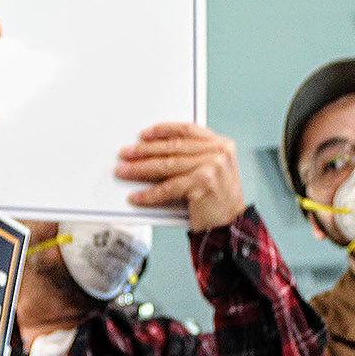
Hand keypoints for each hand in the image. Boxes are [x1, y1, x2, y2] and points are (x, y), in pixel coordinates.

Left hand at [115, 122, 245, 230]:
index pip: (187, 130)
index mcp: (221, 145)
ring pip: (167, 165)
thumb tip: (154, 152)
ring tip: (123, 171)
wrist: (230, 225)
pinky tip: (137, 196)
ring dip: (140, 169)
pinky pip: (168, 188)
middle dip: (144, 150)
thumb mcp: (210, 171)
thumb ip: (192, 157)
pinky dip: (149, 194)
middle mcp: (218, 153)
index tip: (144, 135)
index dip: (163, 130)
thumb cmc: (218, 201)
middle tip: (126, 153)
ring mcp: (211, 168)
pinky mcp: (202, 184)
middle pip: (173, 147)